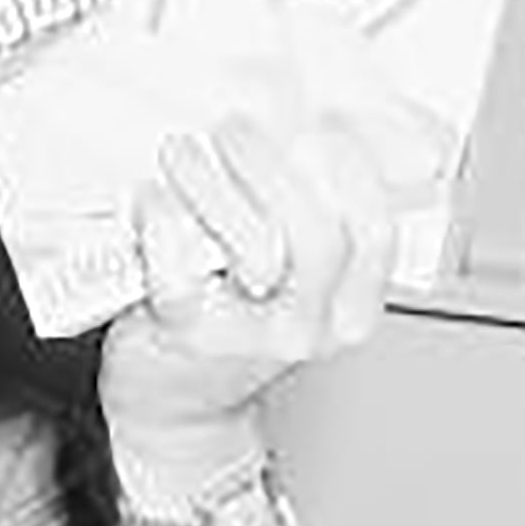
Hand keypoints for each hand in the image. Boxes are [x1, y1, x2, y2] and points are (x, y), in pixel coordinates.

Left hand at [98, 5, 413, 462]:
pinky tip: (150, 195)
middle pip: (319, 234)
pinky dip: (161, 222)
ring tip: (183, 148)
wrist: (178, 406)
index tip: (321, 119)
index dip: (353, 165)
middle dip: (275, 165)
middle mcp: (313, 324)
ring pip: (252, 248)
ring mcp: (250, 336)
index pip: (374, 228)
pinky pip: (178, 273)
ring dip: (212, 182)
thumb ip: (327, 205)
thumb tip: (366, 127)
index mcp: (353, 302)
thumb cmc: (235, 318)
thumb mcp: (298, 271)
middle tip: (235, 125)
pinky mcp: (186, 336)